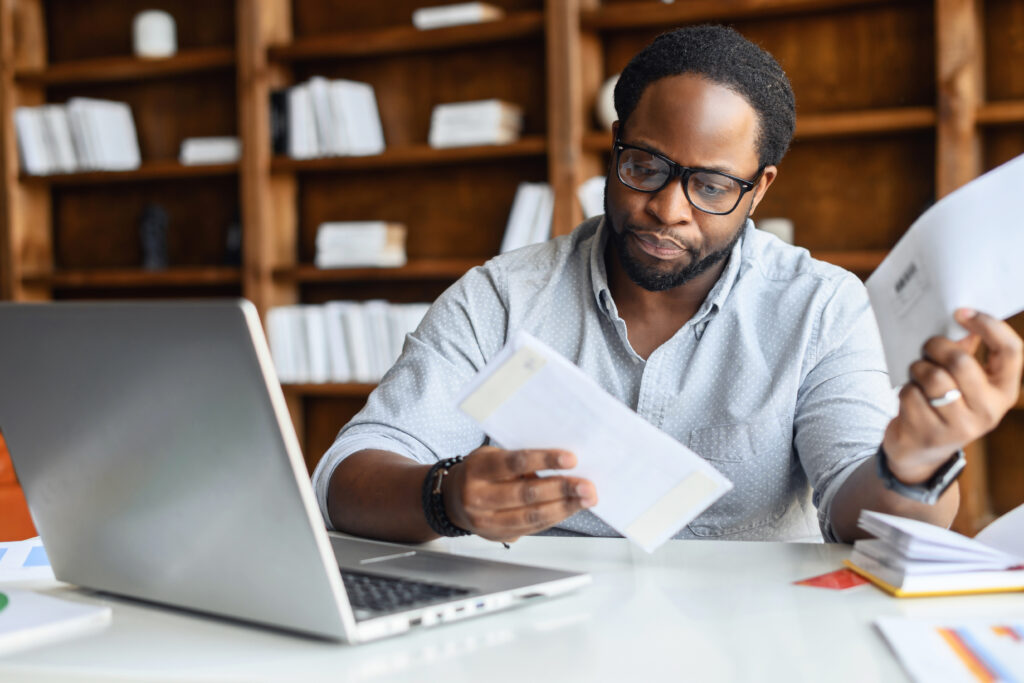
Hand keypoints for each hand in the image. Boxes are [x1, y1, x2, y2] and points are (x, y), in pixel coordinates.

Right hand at [442, 446, 597, 542]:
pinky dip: (555, 517)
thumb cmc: (480, 471)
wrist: (454, 499)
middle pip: (526, 494)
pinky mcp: (498, 536)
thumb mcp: (492, 456)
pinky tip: (570, 508)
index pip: (514, 463)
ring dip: (564, 507)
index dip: (544, 460)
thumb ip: (520, 461)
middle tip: (587, 485)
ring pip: (532, 515)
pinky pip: (533, 528)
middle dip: (562, 489)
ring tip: (586, 498)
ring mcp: (487, 521)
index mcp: (478, 470)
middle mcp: (479, 497)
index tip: (571, 459)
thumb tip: (563, 465)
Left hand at [883, 308, 1022, 483]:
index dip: (988, 324)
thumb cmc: (944, 403)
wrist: (920, 450)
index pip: (1011, 350)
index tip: (961, 311)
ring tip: (918, 373)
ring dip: (918, 368)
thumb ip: (967, 351)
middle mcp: (989, 411)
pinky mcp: (930, 434)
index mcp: (1004, 391)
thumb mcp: (964, 382)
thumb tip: (961, 315)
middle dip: (936, 346)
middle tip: (927, 346)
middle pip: (961, 362)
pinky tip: (911, 398)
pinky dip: (906, 389)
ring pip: (933, 377)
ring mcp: (961, 427)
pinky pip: (912, 394)